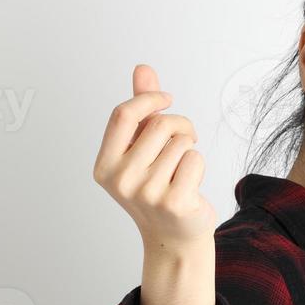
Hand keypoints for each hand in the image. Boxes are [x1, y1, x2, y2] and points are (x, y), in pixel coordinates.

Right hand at [93, 64, 217, 247]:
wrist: (173, 235)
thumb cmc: (157, 186)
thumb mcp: (142, 149)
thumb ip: (142, 110)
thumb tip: (143, 69)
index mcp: (105, 164)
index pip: (124, 113)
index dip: (150, 98)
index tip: (167, 99)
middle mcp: (120, 179)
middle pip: (160, 124)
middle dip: (180, 126)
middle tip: (184, 141)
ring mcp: (146, 193)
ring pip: (181, 141)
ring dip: (189, 148)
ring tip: (182, 168)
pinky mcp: (174, 202)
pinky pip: (195, 159)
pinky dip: (199, 165)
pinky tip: (190, 184)